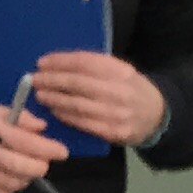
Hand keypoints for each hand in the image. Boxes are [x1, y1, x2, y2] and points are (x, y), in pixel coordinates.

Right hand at [0, 102, 69, 192]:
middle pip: (19, 166)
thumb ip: (20, 118)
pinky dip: (11, 189)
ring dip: (26, 178)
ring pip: (12, 183)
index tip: (61, 152)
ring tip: (24, 169)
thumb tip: (42, 129)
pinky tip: (8, 178)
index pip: (23, 141)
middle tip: (43, 164)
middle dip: (39, 167)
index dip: (47, 149)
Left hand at [22, 47, 168, 146]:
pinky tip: (54, 111)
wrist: (158, 115)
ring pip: (78, 104)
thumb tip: (60, 64)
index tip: (42, 62)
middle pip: (78, 83)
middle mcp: (119, 90)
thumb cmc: (132, 89)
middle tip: (35, 80)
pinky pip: (84, 123)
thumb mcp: (121, 71)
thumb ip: (97, 67)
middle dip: (52, 80)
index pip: (84, 62)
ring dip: (55, 99)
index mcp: (120, 70)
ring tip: (40, 95)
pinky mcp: (114, 131)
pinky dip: (66, 116)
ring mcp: (117, 112)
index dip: (60, 62)